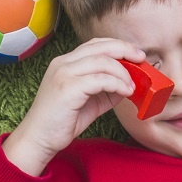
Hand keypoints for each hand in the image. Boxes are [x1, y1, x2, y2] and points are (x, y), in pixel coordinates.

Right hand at [5, 38, 144, 174]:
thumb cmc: (63, 121)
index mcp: (66, 63)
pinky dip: (117, 83)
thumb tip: (130, 84)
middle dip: (124, 50)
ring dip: (123, 72)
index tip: (136, 54)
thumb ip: (107, 90)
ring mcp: (64, 73)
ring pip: (102, 61)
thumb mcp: (90, 101)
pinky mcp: (68, 88)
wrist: (39, 138)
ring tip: (133, 86)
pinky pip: (100, 79)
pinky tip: (126, 92)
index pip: (95, 44)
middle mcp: (63, 63)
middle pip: (100, 46)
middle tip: (142, 59)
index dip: (118, 46)